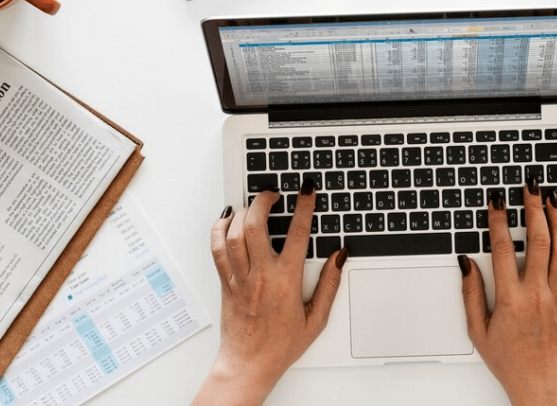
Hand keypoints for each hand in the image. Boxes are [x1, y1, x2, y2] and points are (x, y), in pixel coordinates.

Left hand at [191, 183, 347, 405]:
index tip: (306, 191)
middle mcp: (260, 275)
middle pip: (256, 225)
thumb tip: (339, 258)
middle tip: (273, 193)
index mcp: (285, 281)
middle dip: (264, 200)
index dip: (303, 207)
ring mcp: (240, 278)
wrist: (249, 364)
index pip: (297, 233)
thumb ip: (330, 285)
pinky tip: (227, 219)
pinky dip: (219, 229)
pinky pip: (217, 249)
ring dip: (243, 212)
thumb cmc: (281, 346)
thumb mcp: (316, 319)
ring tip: (253, 204)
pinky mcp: (226, 283)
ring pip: (234, 234)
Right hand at [460, 180, 556, 405]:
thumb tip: (466, 264)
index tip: (497, 202)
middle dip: (534, 209)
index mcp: (511, 299)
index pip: (502, 249)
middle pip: (538, 240)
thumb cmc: (510, 361)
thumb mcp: (478, 331)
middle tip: (531, 188)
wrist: (541, 384)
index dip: (498, 220)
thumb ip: (471, 294)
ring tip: (553, 201)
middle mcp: (537, 294)